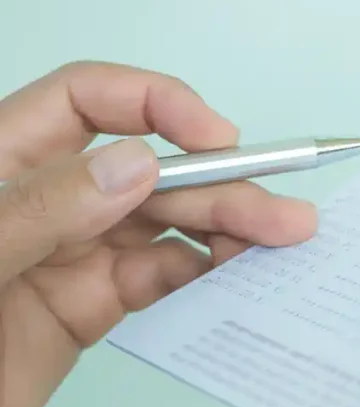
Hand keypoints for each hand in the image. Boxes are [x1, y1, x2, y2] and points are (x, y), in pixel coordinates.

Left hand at [0, 61, 316, 406]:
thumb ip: (40, 209)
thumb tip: (138, 164)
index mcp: (5, 159)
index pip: (89, 100)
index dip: (159, 105)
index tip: (215, 138)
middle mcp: (47, 197)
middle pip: (149, 170)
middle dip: (220, 184)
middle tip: (280, 213)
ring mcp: (70, 251)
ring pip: (164, 224)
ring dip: (226, 228)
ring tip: (283, 238)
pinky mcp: (86, 305)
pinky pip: (156, 278)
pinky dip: (201, 274)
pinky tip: (236, 274)